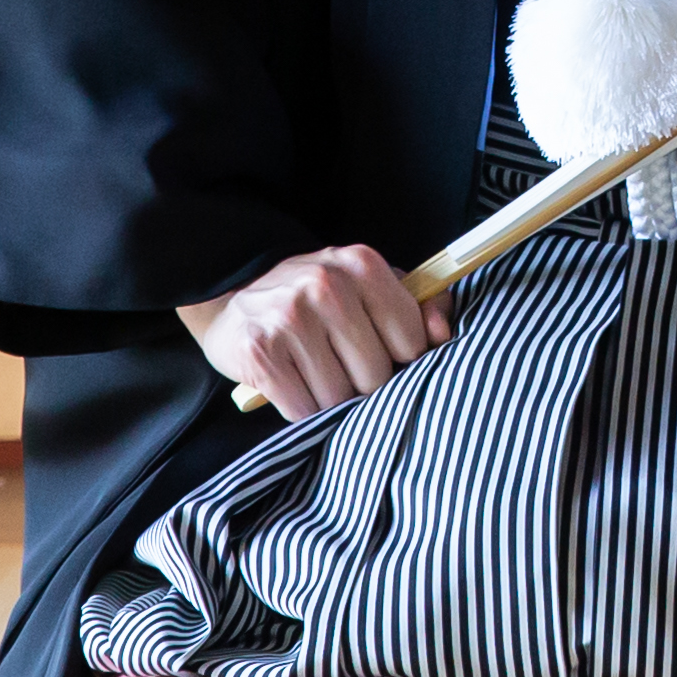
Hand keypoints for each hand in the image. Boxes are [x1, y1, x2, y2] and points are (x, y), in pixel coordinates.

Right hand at [181, 243, 442, 416]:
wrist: (234, 302)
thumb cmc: (317, 301)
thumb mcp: (369, 287)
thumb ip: (420, 305)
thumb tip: (443, 334)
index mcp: (362, 265)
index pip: (411, 340)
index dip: (401, 359)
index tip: (383, 353)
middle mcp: (326, 285)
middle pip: (374, 375)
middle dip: (363, 384)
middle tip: (343, 367)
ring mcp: (290, 318)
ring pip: (339, 398)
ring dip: (331, 401)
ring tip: (317, 376)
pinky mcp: (260, 352)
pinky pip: (303, 410)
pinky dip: (303, 411)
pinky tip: (295, 386)